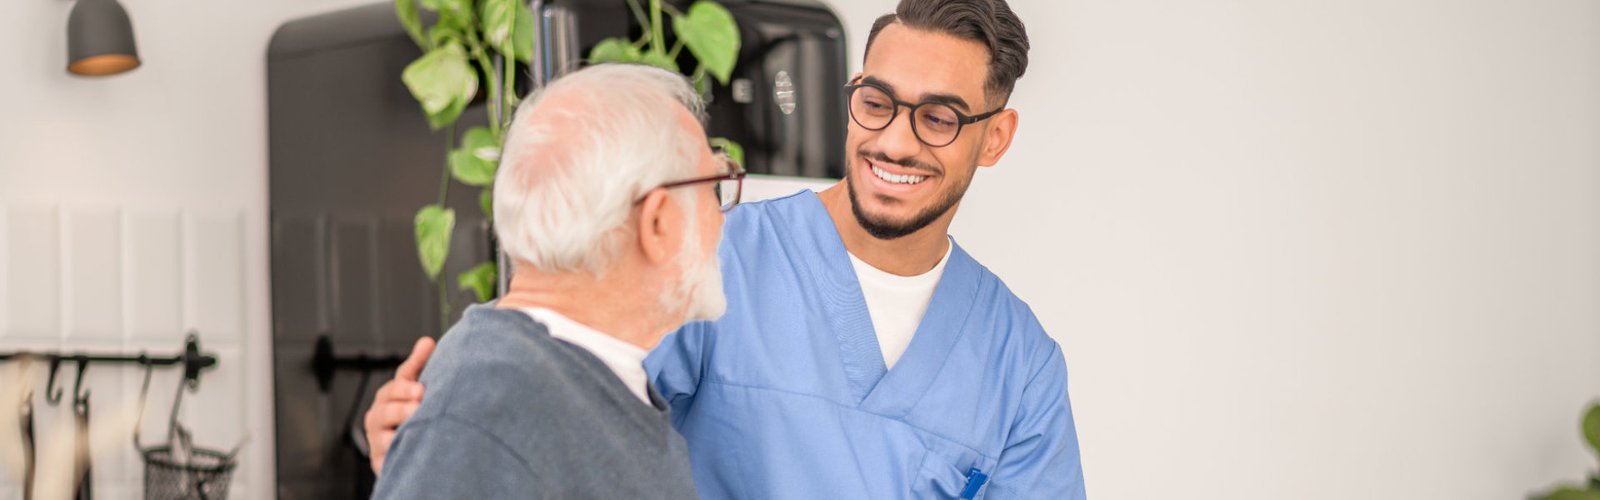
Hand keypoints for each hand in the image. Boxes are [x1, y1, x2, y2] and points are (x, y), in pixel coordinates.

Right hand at [364, 336, 435, 474]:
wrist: (408, 454)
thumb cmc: (411, 416)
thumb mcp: (415, 389)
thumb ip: (418, 366)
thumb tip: (427, 341)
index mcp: (389, 396)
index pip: (395, 386)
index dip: (405, 387)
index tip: (420, 389)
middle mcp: (379, 416)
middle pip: (386, 408)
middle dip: (402, 406)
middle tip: (419, 404)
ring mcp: (377, 439)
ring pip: (382, 433)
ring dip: (398, 428)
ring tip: (414, 422)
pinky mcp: (380, 461)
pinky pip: (383, 456)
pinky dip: (393, 451)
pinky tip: (406, 446)